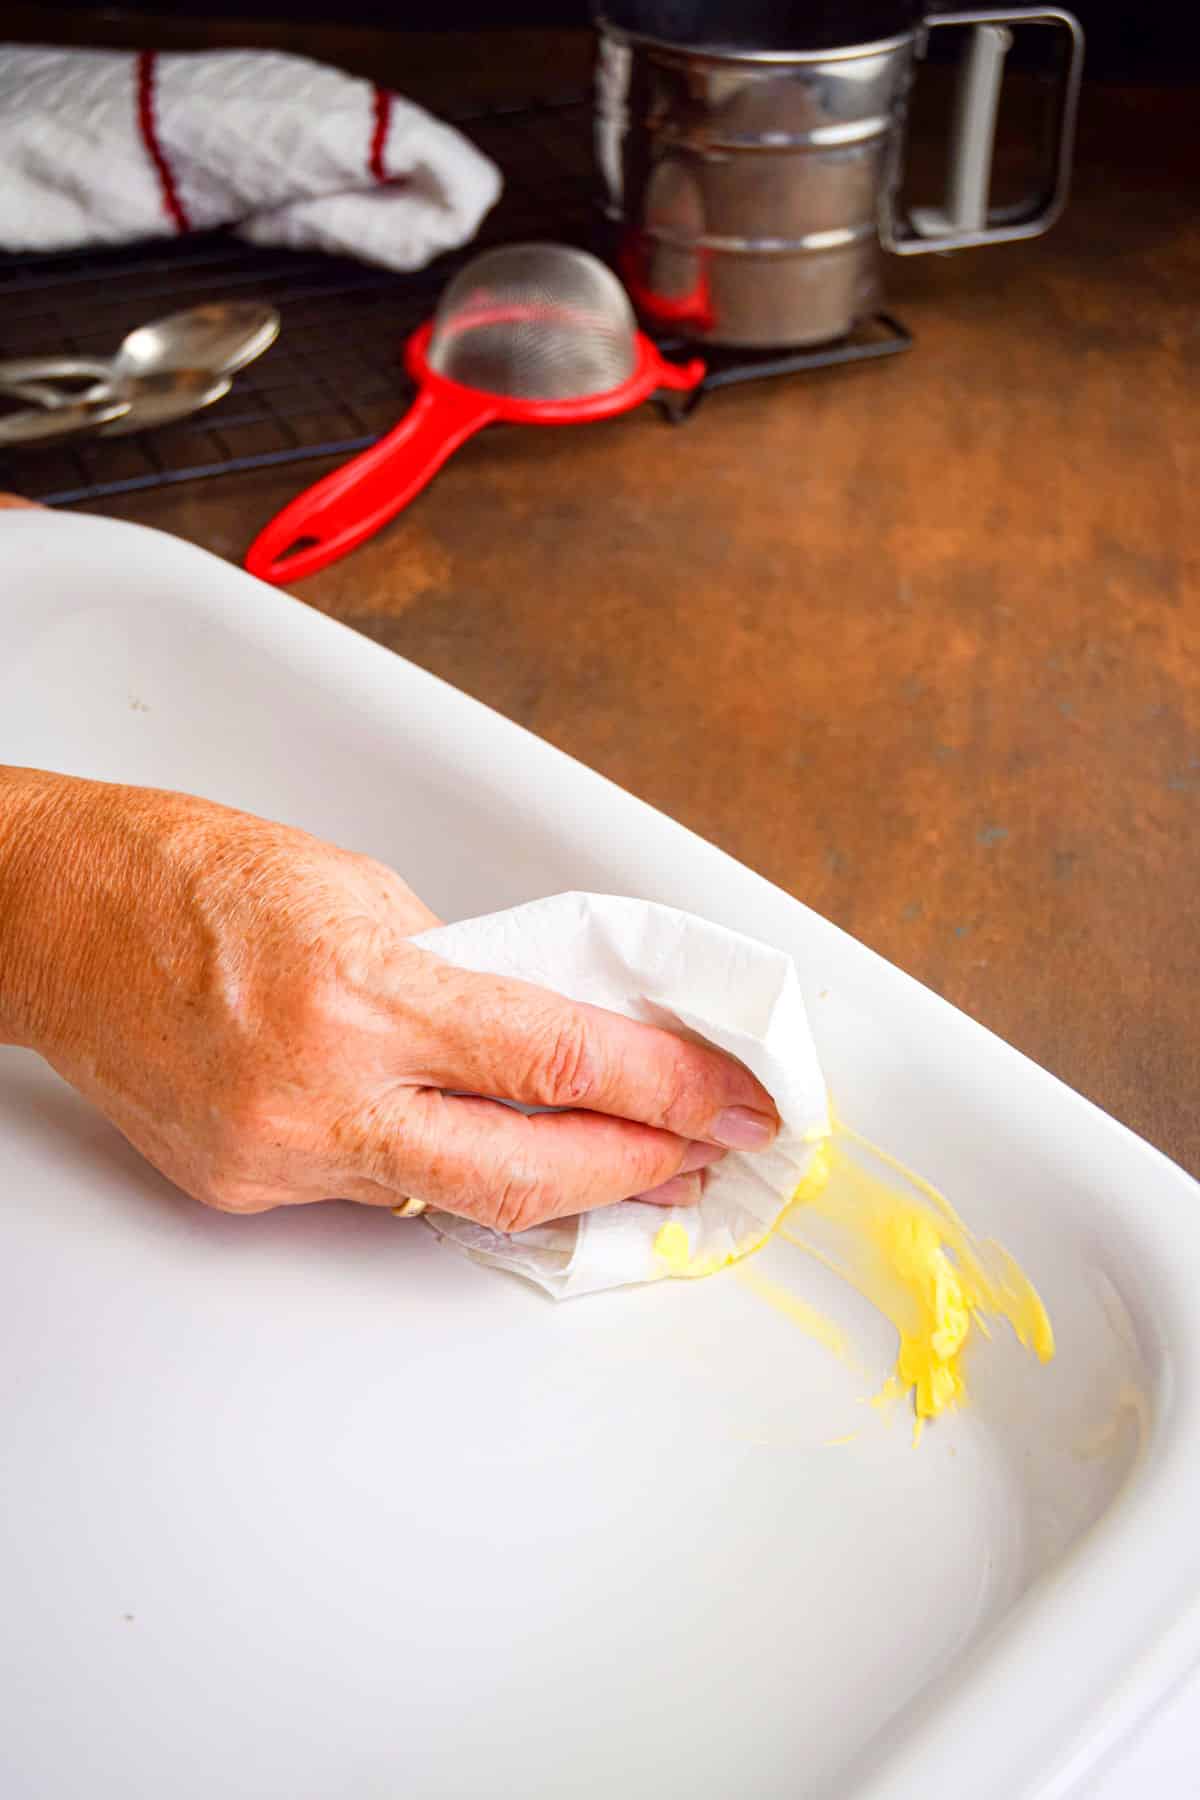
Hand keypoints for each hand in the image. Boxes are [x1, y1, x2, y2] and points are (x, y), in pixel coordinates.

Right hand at [0, 770, 777, 1228]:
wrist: (59, 918)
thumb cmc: (194, 876)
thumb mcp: (363, 890)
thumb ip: (459, 977)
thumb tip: (542, 1041)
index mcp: (363, 989)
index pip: (557, 1063)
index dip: (666, 1091)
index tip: (730, 1101)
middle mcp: (320, 1089)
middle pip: (525, 1173)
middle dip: (636, 1171)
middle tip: (701, 1158)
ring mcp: (279, 1153)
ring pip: (452, 1194)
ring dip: (545, 1178)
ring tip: (609, 1157)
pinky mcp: (245, 1188)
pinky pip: (373, 1189)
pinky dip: (435, 1165)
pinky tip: (466, 1140)